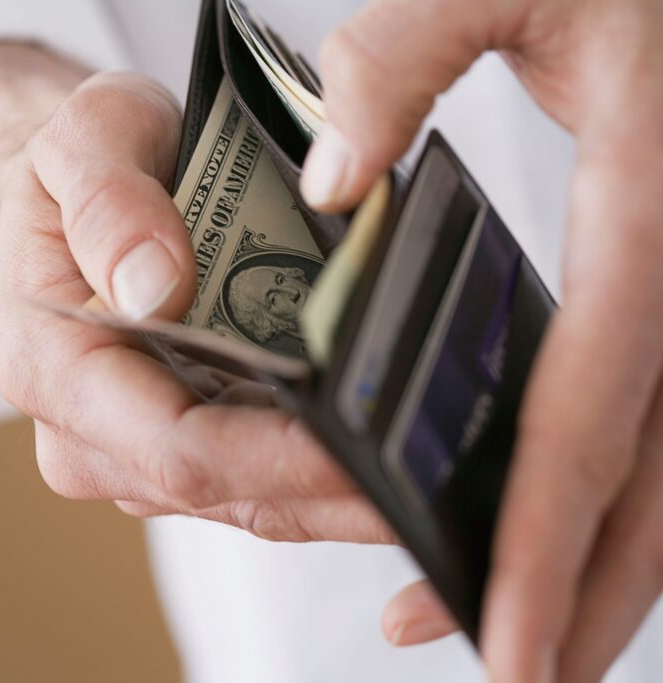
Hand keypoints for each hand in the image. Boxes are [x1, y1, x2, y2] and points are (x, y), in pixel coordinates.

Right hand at [0, 43, 394, 544]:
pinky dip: (330, 473)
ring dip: (345, 490)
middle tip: (440, 456)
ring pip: (261, 502)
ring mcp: (142, 455)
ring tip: (438, 462)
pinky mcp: (189, 449)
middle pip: (233, 491)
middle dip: (335, 483)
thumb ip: (105, 202)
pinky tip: (393, 448)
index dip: (279, 460)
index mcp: (53, 371)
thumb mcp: (81, 140)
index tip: (371, 442)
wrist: (90, 194)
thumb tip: (154, 288)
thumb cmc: (82, 170)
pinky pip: (268, 484)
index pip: (176, 448)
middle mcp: (92, 436)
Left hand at [300, 0, 662, 679]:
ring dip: (596, 561)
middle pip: (652, 477)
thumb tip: (330, 179)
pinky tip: (530, 516)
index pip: (589, 408)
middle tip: (516, 676)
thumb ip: (405, 59)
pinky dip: (597, 487)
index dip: (542, 531)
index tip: (497, 636)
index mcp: (649, 212)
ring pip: (662, 465)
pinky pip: (647, 415)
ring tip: (510, 631)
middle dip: (587, 593)